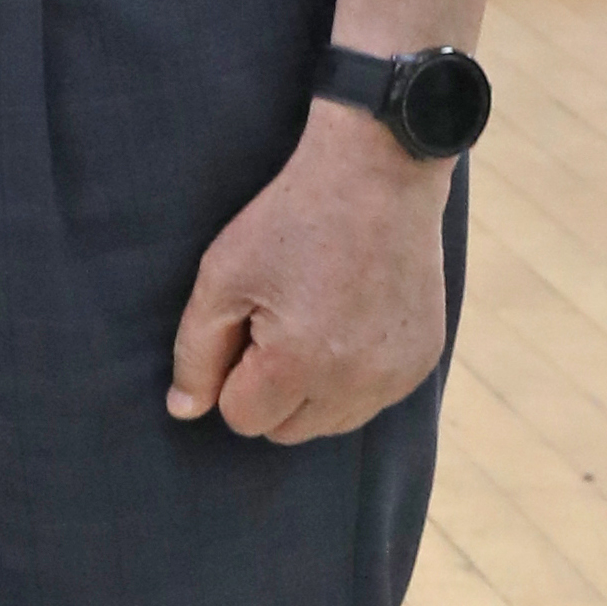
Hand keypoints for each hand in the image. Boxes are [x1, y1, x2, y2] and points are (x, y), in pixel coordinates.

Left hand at [168, 103, 452, 440]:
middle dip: (270, 390)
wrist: (378, 175)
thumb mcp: (222, 276)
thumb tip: (184, 411)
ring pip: (330, 423)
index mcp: (297, 363)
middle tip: (278, 321)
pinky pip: (371, 400)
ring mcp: (395, 376)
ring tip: (314, 321)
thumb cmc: (290, 219)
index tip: (248, 325)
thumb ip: (196, 352)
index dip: (232, 375)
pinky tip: (350, 322)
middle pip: (286, 431)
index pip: (242, 418)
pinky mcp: (422, 362)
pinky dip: (353, 377)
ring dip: (312, 391)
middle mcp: (354, 383)